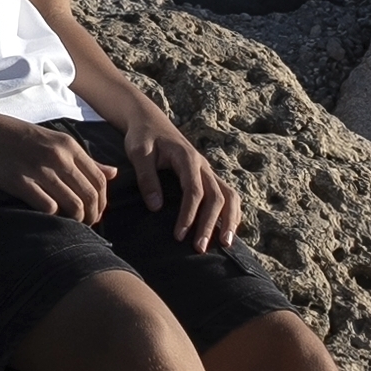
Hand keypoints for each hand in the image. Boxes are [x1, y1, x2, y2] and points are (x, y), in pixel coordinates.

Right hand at [0, 113, 117, 223]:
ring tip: (72, 226)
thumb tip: (113, 173)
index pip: (100, 180)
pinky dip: (54, 218)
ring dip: (76, 221)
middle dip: (93, 215)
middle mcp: (59, 157)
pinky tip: (50, 219)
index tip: (97, 212)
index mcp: (69, 146)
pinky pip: (48, 208)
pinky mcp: (21, 182)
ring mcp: (40, 170)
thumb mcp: (55, 141)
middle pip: (90, 195)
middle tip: (87, 225)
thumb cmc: (17, 137)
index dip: (102, 202)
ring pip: (73, 205)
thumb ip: (85, 159)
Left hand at [121, 112, 241, 251]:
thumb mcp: (138, 153)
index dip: (189, 215)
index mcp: (187, 158)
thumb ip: (147, 178)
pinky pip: (227, 195)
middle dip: (211, 224)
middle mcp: (203, 165)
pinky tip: (227, 231)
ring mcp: (207, 171)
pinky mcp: (207, 176)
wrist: (150, 121)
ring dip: (230, 220)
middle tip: (200, 249)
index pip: (195, 190)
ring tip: (226, 244)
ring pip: (230, 196)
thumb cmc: (142, 137)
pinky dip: (232, 213)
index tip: (179, 235)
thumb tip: (156, 207)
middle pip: (217, 197)